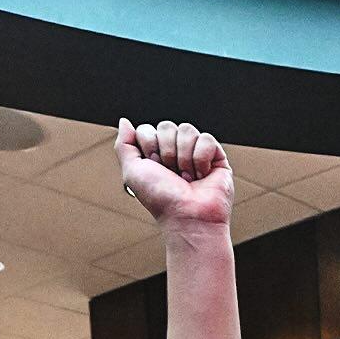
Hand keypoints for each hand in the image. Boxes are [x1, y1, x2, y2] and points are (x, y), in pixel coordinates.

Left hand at [115, 119, 233, 229]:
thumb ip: (124, 145)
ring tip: (187, 177)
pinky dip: (201, 159)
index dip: (149, 146)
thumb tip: (124, 122)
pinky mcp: (216, 156)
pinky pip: (206, 139)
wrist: (188, 217)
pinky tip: (201, 175)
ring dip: (183, 157)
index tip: (154, 168)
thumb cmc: (161, 200)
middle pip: (166, 126)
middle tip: (171, 174)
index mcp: (155, 154)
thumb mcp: (132, 172)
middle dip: (166, 151)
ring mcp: (195, 153)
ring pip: (186, 130)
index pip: (148, 129)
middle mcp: (175, 152)